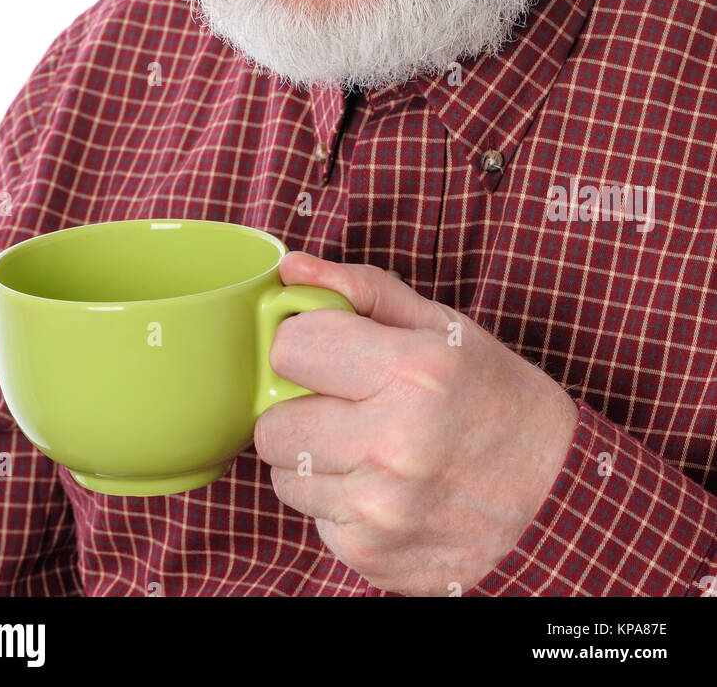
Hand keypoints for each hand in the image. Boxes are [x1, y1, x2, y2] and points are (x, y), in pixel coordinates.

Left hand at [253, 251, 578, 595]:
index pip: (290, 348)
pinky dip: (340, 504)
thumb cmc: (493, 396)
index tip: (329, 349)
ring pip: (286, 478)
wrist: (554, 494)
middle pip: (272, 425)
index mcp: (413, 372)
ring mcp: (382, 511)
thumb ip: (361, 290)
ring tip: (370, 448)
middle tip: (346, 404)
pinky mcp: (373, 558)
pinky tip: (385, 488)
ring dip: (316, 461)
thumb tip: (291, 268)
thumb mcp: (441, 326)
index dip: (303, 342)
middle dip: (299, 409)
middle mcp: (394, 445)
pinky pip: (314, 522)